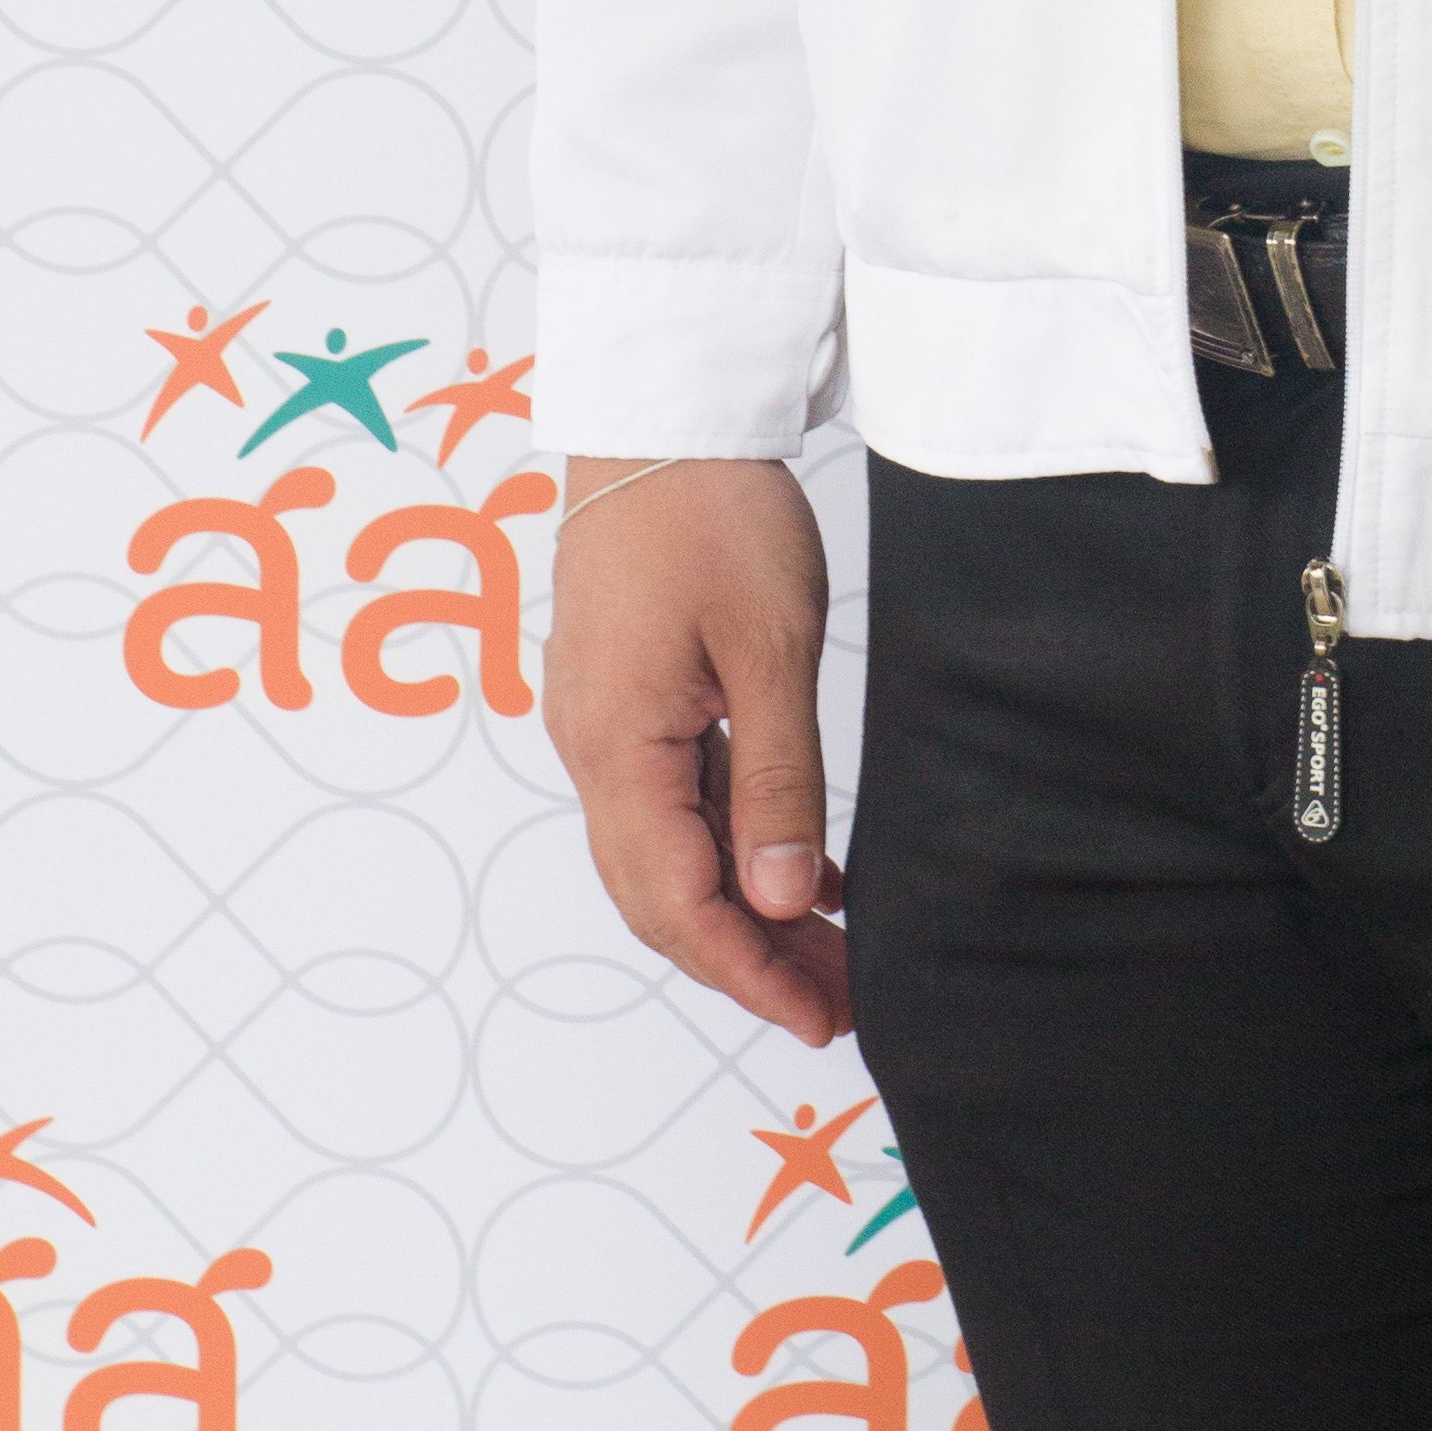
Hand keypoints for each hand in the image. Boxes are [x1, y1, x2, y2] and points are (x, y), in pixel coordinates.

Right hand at [542, 456, 850, 1047]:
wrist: (664, 410)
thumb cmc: (714, 510)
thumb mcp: (770, 648)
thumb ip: (775, 781)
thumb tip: (779, 899)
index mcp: (617, 746)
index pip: (676, 901)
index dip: (747, 972)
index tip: (816, 1020)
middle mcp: (592, 747)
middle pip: (663, 892)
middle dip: (749, 957)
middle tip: (839, 1003)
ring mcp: (604, 721)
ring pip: (670, 850)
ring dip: (745, 905)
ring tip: (833, 951)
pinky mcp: (627, 692)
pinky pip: (677, 796)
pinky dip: (736, 839)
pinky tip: (805, 865)